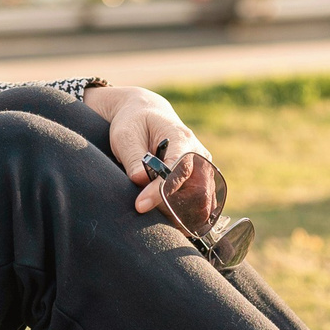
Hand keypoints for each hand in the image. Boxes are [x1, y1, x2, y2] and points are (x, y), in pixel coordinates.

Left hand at [81, 85, 206, 213]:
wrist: (147, 114)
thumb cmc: (134, 123)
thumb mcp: (125, 135)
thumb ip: (133, 157)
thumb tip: (141, 180)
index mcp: (182, 138)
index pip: (178, 170)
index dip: (160, 191)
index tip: (140, 205)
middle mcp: (199, 155)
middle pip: (197, 192)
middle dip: (171, 208)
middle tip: (144, 209)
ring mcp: (204, 169)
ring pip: (201, 203)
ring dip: (178, 214)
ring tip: (151, 210)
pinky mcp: (201, 180)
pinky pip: (200, 205)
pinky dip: (184, 215)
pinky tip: (165, 216)